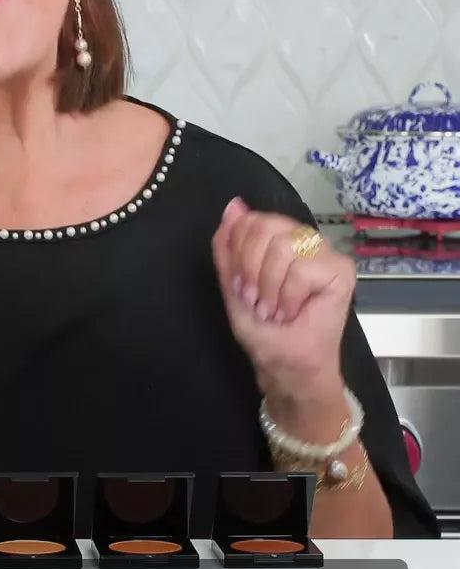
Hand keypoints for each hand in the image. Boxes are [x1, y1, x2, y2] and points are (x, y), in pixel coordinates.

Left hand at [211, 196, 353, 403]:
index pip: (250, 220)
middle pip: (265, 227)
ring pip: (283, 247)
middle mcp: (301, 238)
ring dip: (270, 287)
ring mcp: (323, 252)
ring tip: (276, 308)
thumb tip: (234, 205)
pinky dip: (290, 296)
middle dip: (251, 270)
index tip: (242, 286)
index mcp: (276, 238)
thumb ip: (228, 244)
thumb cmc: (262, 328)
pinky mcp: (341, 269)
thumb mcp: (232, 283)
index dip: (238, 254)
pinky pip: (304, 269)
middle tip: (258, 300)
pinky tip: (295, 310)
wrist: (285, 363)